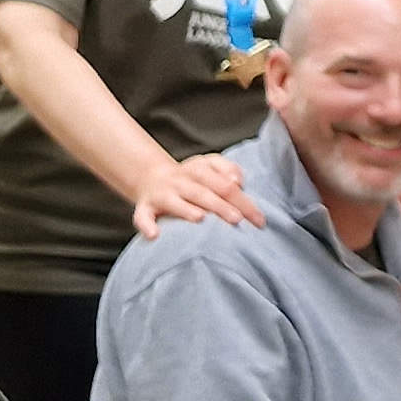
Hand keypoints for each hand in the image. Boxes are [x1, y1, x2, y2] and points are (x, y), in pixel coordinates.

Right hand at [129, 151, 256, 238]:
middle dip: (220, 206)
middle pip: (203, 193)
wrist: (152, 178)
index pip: (225, 184)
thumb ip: (227, 169)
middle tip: (237, 219)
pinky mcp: (145, 207)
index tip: (258, 219)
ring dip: (186, 210)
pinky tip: (155, 235)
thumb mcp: (210, 166)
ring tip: (200, 218)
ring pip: (174, 202)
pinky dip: (146, 225)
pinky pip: (142, 216)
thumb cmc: (193, 178)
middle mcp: (180, 181)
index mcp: (199, 170)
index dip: (242, 200)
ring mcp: (162, 194)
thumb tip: (239, 181)